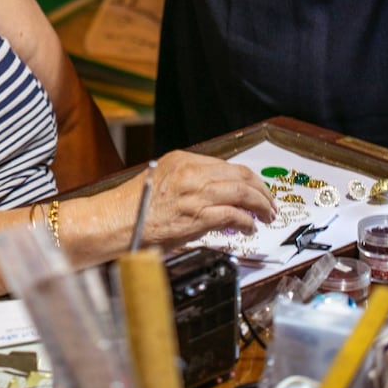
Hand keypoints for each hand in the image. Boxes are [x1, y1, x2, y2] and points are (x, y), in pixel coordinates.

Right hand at [132, 151, 276, 246]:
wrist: (117, 222)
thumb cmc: (136, 207)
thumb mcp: (164, 181)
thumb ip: (190, 182)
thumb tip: (217, 193)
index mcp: (182, 159)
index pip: (227, 164)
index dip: (247, 178)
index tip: (256, 188)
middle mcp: (191, 172)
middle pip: (240, 175)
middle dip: (261, 190)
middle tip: (270, 203)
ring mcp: (195, 193)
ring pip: (242, 192)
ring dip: (261, 205)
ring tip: (267, 215)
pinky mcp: (197, 216)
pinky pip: (234, 215)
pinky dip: (246, 221)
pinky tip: (249, 227)